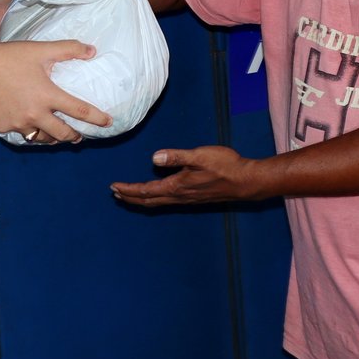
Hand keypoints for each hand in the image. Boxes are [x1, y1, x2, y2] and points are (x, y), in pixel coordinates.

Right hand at [0, 39, 110, 142]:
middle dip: (74, 136)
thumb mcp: (41, 49)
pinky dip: (27, 130)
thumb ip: (68, 49)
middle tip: (79, 136)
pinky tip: (29, 124)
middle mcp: (34, 114)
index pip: (79, 111)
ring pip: (40, 138)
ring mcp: (17, 123)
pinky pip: (20, 133)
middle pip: (62, 134)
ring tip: (56, 133)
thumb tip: (92, 51)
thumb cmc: (8, 56)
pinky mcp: (1, 126)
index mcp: (47, 95)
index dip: (97, 118)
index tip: (108, 122)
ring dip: (51, 137)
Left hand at [110, 145, 259, 206]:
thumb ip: (176, 157)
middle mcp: (179, 196)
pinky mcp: (193, 198)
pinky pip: (166, 202)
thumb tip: (154, 158)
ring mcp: (186, 199)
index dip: (128, 189)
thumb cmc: (224, 166)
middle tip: (115, 193)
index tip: (114, 187)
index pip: (146, 191)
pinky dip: (154, 199)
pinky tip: (156, 195)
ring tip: (128, 196)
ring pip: (157, 203)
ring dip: (140, 199)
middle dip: (130, 197)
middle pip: (148, 200)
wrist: (245, 182)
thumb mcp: (199, 156)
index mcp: (176, 186)